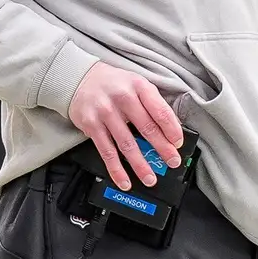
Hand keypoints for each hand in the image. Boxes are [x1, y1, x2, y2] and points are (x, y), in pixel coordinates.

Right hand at [67, 64, 183, 191]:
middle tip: (172, 162)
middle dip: (162, 149)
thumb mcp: (136, 84)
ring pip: (127, 144)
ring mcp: (106, 112)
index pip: (160, 111)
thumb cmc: (114, 84)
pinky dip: (116, 169)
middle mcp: (123, 98)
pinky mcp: (92, 125)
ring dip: (140, 164)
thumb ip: (152, 104)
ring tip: (150, 178)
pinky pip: (106, 151)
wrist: (79, 78)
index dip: (172, 130)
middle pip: (147, 128)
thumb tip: (171, 131)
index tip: (178, 144)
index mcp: (139, 86)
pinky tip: (124, 180)